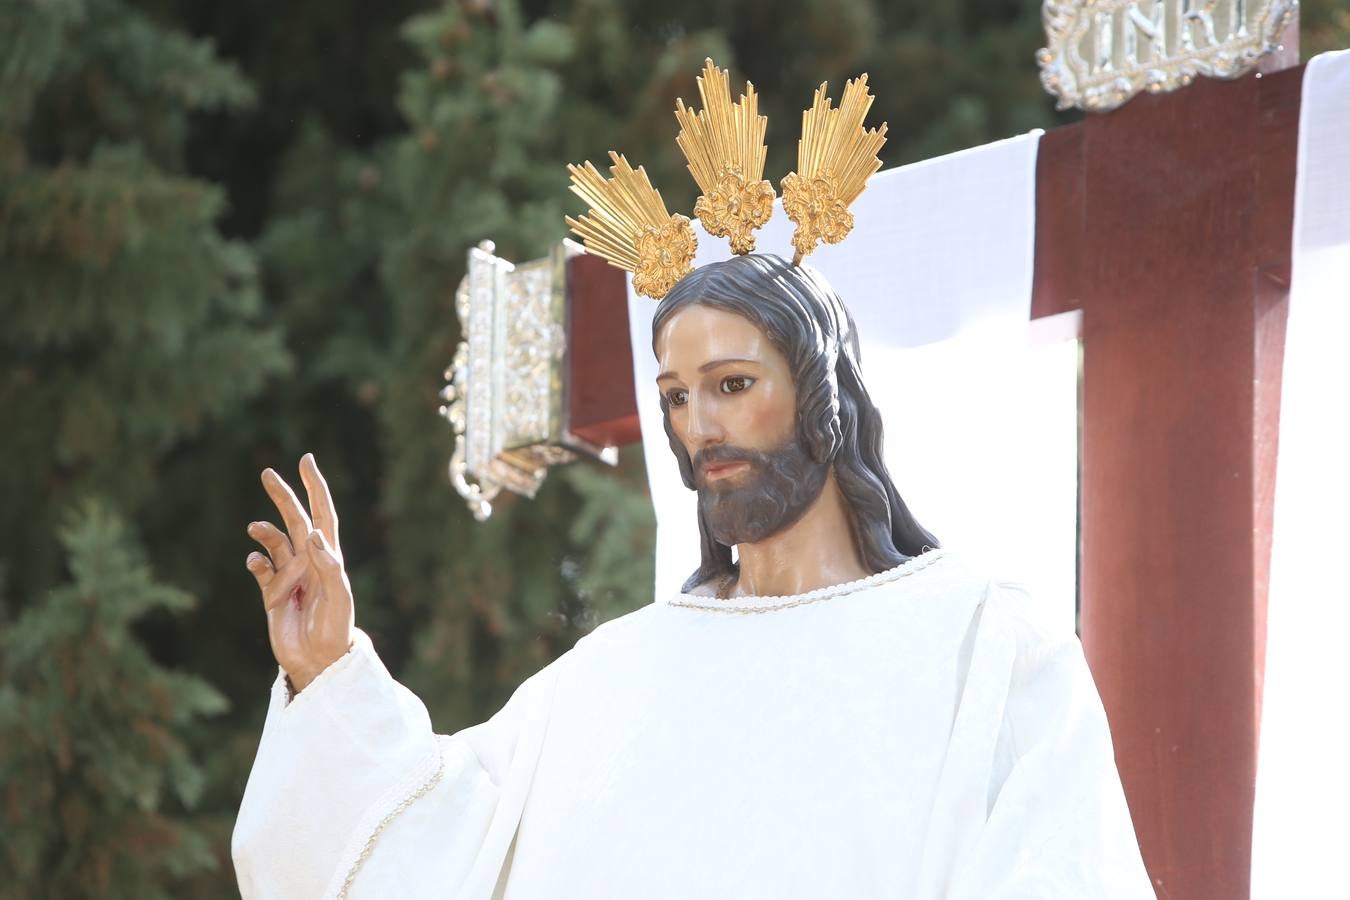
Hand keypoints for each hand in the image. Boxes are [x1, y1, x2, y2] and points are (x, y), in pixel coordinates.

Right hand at [245, 453, 353, 692]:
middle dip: (283, 496)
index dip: (315, 487)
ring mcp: (290, 576)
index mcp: (328, 557)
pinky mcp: (272, 594)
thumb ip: (329, 565)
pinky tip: (254, 562)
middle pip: (295, 519)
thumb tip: (315, 534)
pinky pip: (261, 568)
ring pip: (275, 542)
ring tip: (254, 528)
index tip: (306, 461)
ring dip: (265, 531)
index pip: (323, 514)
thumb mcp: (338, 596)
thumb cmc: (335, 628)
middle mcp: (309, 561)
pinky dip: (255, 560)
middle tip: (267, 473)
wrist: (318, 660)